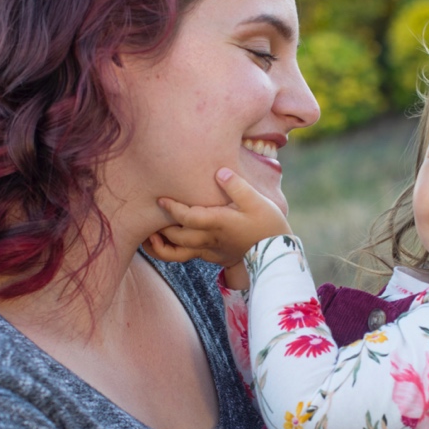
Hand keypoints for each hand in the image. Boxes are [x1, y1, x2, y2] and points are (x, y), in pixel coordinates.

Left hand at [146, 168, 290, 276]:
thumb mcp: (256, 200)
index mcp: (217, 223)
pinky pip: (188, 257)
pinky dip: (174, 252)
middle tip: (150, 216)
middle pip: (176, 236)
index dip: (172, 208)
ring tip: (151, 238)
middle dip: (160, 228)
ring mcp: (210, 251)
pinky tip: (170, 243)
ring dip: (161, 246)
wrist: (277, 254)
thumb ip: (236, 185)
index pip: (187, 217)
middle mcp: (210, 238)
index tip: (160, 199)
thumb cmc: (268, 224)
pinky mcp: (214, 258)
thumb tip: (219, 171)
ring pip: (178, 254)